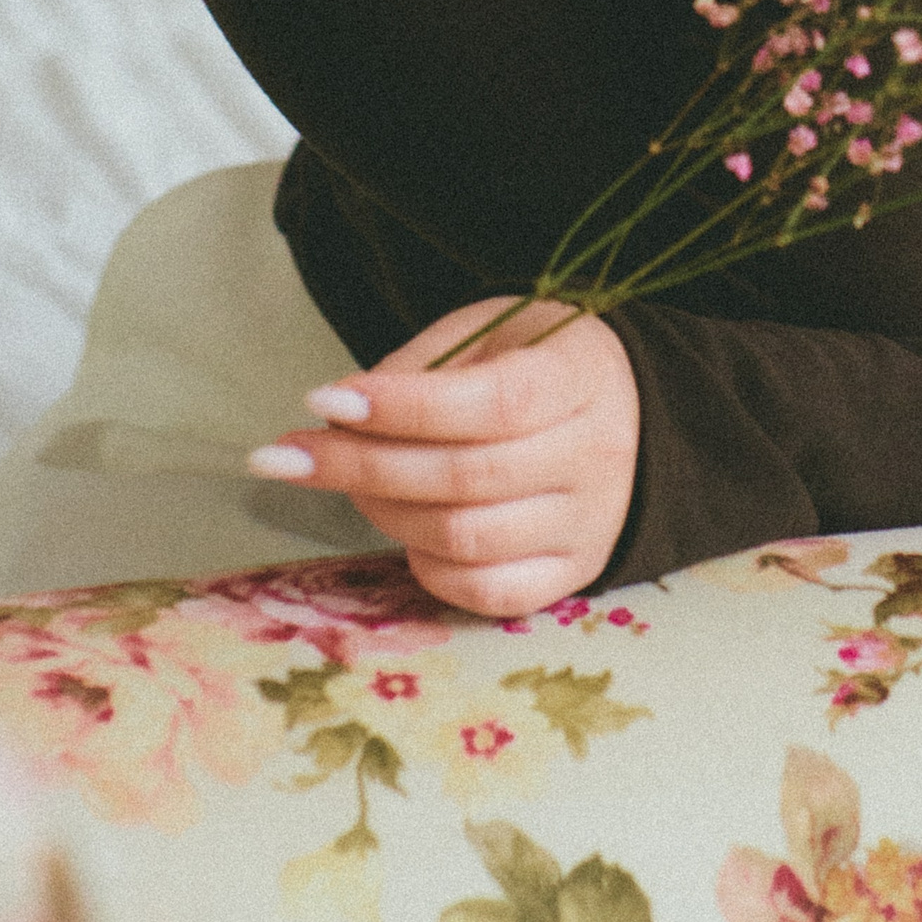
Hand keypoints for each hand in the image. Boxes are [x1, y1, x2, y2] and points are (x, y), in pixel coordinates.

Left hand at [247, 297, 640, 617]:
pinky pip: (487, 592)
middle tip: (288, 452)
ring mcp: (587, 524)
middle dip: (362, 465)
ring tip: (345, 481)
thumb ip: (424, 367)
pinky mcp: (573, 574)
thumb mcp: (494, 330)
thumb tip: (338, 412)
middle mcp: (594, 456)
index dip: (404, 407)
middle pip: (466, 478)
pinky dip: (428, 567)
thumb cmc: (542, 361)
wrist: (634, 413)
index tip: (325, 398)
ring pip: (466, 539)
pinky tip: (402, 530)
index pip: (492, 404)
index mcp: (581, 376)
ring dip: (383, 512)